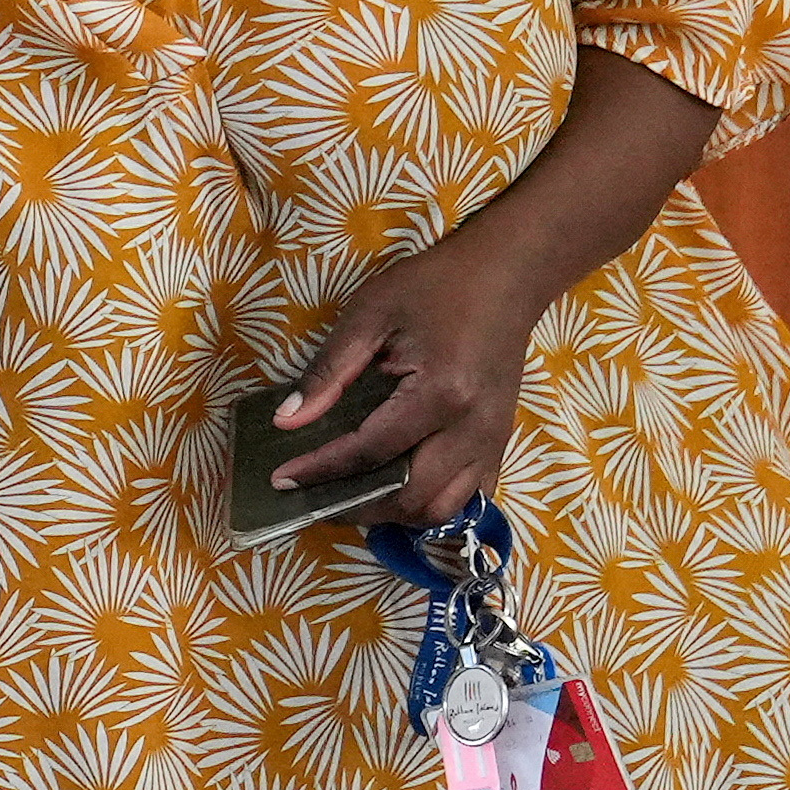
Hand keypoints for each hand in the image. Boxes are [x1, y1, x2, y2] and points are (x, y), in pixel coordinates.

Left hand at [273, 233, 550, 522]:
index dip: (321, 469)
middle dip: (358, 507)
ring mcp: (492, 441)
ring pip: (443, 510)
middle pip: (410, 497)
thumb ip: (328, 371)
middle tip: (317, 497)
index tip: (283, 480)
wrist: (506, 274)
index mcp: (439, 394)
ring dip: (397, 515)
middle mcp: (471, 429)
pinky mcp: (500, 443)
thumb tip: (287, 422)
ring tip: (357, 499)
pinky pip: (471, 497)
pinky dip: (433, 506)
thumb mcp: (371, 314)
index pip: (370, 451)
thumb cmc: (436, 286)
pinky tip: (401, 492)